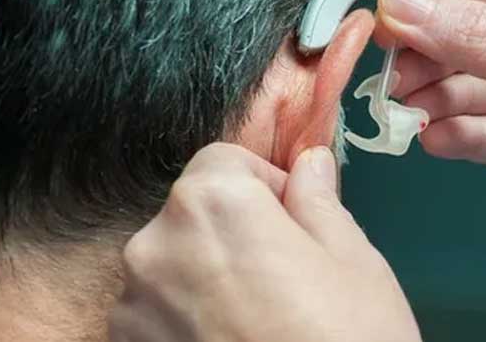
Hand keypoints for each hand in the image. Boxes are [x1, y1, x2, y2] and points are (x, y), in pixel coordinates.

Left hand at [108, 143, 420, 341]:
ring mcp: (132, 305)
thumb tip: (308, 163)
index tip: (295, 227)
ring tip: (257, 321)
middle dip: (234, 232)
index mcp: (212, 204)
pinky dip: (185, 320)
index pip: (224, 161)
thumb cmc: (347, 340)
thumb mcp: (353, 262)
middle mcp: (154, 245)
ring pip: (174, 264)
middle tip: (283, 278)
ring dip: (207, 276)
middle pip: (194, 213)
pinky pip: (157, 313)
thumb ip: (318, 201)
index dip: (266, 188)